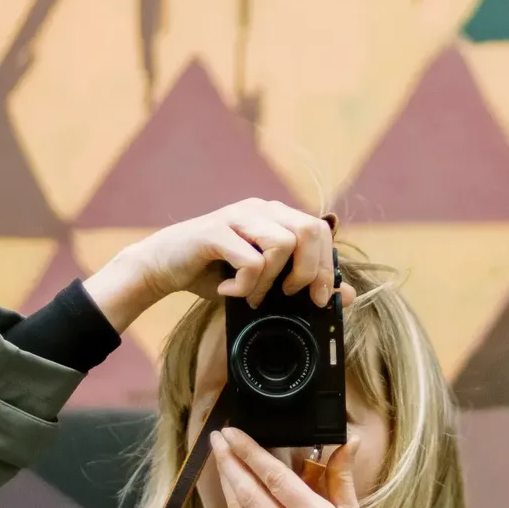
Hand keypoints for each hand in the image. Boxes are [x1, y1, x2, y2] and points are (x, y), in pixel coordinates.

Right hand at [81, 200, 342, 331]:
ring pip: (283, 244)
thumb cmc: (214, 274)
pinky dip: (244, 286)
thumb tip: (346, 295)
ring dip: (271, 280)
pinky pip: (250, 260)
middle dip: (309, 271)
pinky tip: (227, 290)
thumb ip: (300, 285)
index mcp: (276, 216)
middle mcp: (261, 209)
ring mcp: (238, 216)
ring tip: (251, 294)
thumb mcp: (263, 283)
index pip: (321, 230)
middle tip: (290, 296)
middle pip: (310, 230)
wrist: (161, 267)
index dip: (327, 266)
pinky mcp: (216, 231)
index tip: (319, 298)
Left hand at [211, 429, 401, 507]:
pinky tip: (235, 492)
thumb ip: (341, 481)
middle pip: (250, 493)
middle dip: (230, 463)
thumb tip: (346, 443)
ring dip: (228, 484)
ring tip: (221, 458)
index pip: (276, 479)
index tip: (233, 432)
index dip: (251, 453)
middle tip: (218, 437)